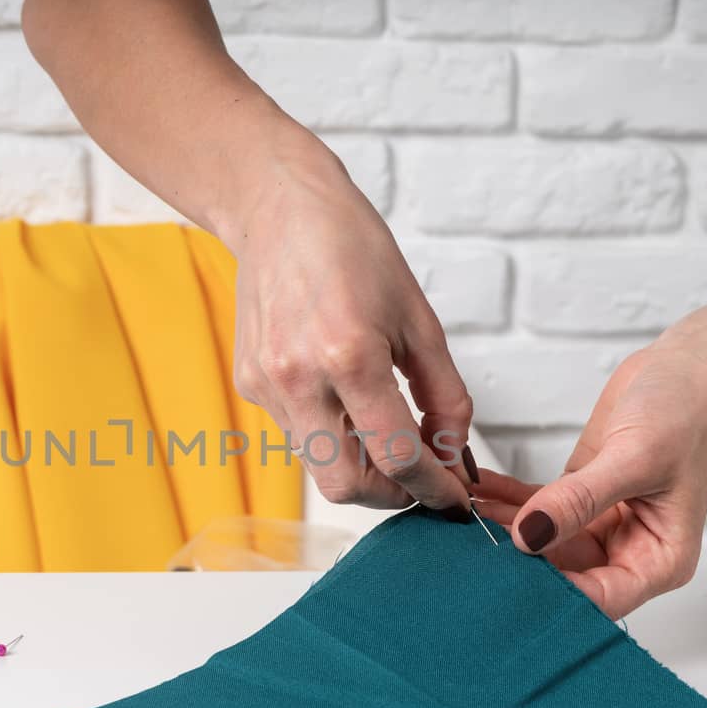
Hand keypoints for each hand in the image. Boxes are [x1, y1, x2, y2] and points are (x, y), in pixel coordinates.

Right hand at [227, 142, 473, 513]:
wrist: (279, 210)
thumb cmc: (353, 250)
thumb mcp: (419, 319)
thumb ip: (445, 396)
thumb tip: (456, 455)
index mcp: (349, 355)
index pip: (397, 457)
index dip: (434, 488)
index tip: (453, 497)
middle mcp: (298, 377)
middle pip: (346, 485)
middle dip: (389, 494)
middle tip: (419, 477)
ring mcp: (266, 385)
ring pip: (318, 467)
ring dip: (359, 466)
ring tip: (384, 429)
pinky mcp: (249, 385)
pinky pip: (297, 435)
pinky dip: (330, 435)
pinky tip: (343, 398)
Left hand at [469, 332, 706, 617]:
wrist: (692, 367)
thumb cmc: (690, 412)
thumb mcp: (634, 459)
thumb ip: (580, 501)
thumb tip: (530, 536)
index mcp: (660, 559)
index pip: (600, 599)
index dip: (552, 596)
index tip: (505, 577)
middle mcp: (629, 550)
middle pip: (564, 576)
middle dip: (517, 562)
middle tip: (468, 547)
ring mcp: (600, 524)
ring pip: (541, 542)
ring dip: (502, 528)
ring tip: (459, 514)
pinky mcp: (579, 496)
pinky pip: (535, 508)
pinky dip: (505, 499)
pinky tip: (475, 489)